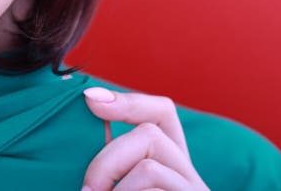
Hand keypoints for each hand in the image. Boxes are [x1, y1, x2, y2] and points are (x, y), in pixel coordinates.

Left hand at [81, 87, 209, 190]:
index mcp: (170, 164)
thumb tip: (87, 106)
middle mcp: (189, 175)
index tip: (90, 99)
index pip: (162, 112)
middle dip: (108, 160)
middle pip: (150, 135)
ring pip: (148, 170)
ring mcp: (193, 190)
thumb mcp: (113, 180)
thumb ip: (109, 158)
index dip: (128, 102)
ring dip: (116, 188)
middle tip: (87, 190)